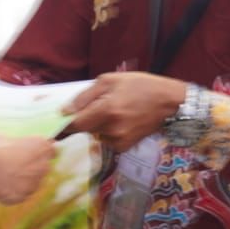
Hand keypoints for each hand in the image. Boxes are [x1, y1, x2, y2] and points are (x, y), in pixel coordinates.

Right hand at [0, 136, 55, 203]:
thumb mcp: (2, 139)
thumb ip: (12, 142)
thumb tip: (9, 144)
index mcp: (41, 147)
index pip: (52, 150)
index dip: (42, 152)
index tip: (34, 153)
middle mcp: (44, 165)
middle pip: (43, 166)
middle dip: (32, 166)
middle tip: (16, 165)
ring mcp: (36, 183)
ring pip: (33, 181)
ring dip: (23, 180)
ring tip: (6, 176)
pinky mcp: (26, 196)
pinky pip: (21, 193)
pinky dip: (14, 191)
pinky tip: (2, 186)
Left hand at [62, 72, 187, 151]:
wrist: (169, 103)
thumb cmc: (140, 86)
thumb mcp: (111, 80)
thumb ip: (85, 96)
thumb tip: (64, 111)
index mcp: (106, 110)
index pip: (75, 124)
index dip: (65, 123)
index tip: (60, 121)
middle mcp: (111, 129)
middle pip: (85, 129)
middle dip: (86, 118)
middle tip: (100, 105)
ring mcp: (119, 140)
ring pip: (96, 134)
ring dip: (98, 125)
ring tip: (115, 111)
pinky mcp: (125, 147)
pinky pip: (107, 140)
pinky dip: (109, 132)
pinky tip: (122, 120)